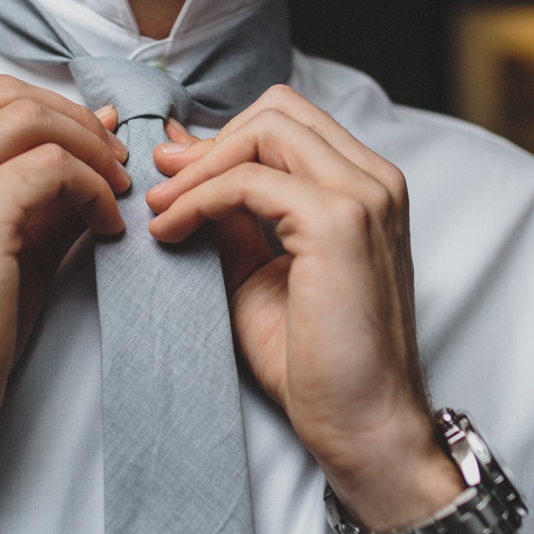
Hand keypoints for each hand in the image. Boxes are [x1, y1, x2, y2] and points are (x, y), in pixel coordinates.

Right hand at [0, 75, 128, 533]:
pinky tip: (108, 225)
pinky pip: (52, 168)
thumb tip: (99, 133)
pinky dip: (92, 188)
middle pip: (11, 97)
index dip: (56, 114)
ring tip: (118, 192)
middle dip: (78, 122)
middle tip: (118, 164)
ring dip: (90, 149)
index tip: (98, 147)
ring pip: (32, 120)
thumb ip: (38, 188)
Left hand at [147, 85, 463, 533]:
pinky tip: (171, 231)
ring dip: (199, 166)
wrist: (360, 423)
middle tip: (163, 186)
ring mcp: (363, 196)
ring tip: (160, 209)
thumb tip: (179, 160)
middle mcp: (373, 179)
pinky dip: (200, 198)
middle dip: (209, 143)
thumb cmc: (315, 359)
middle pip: (277, 110)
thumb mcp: (259, 268)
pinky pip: (250, 181)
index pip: (287, 120)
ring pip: (266, 129)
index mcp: (363, 186)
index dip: (222, 139)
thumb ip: (230, 213)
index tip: (171, 172)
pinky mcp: (338, 222)